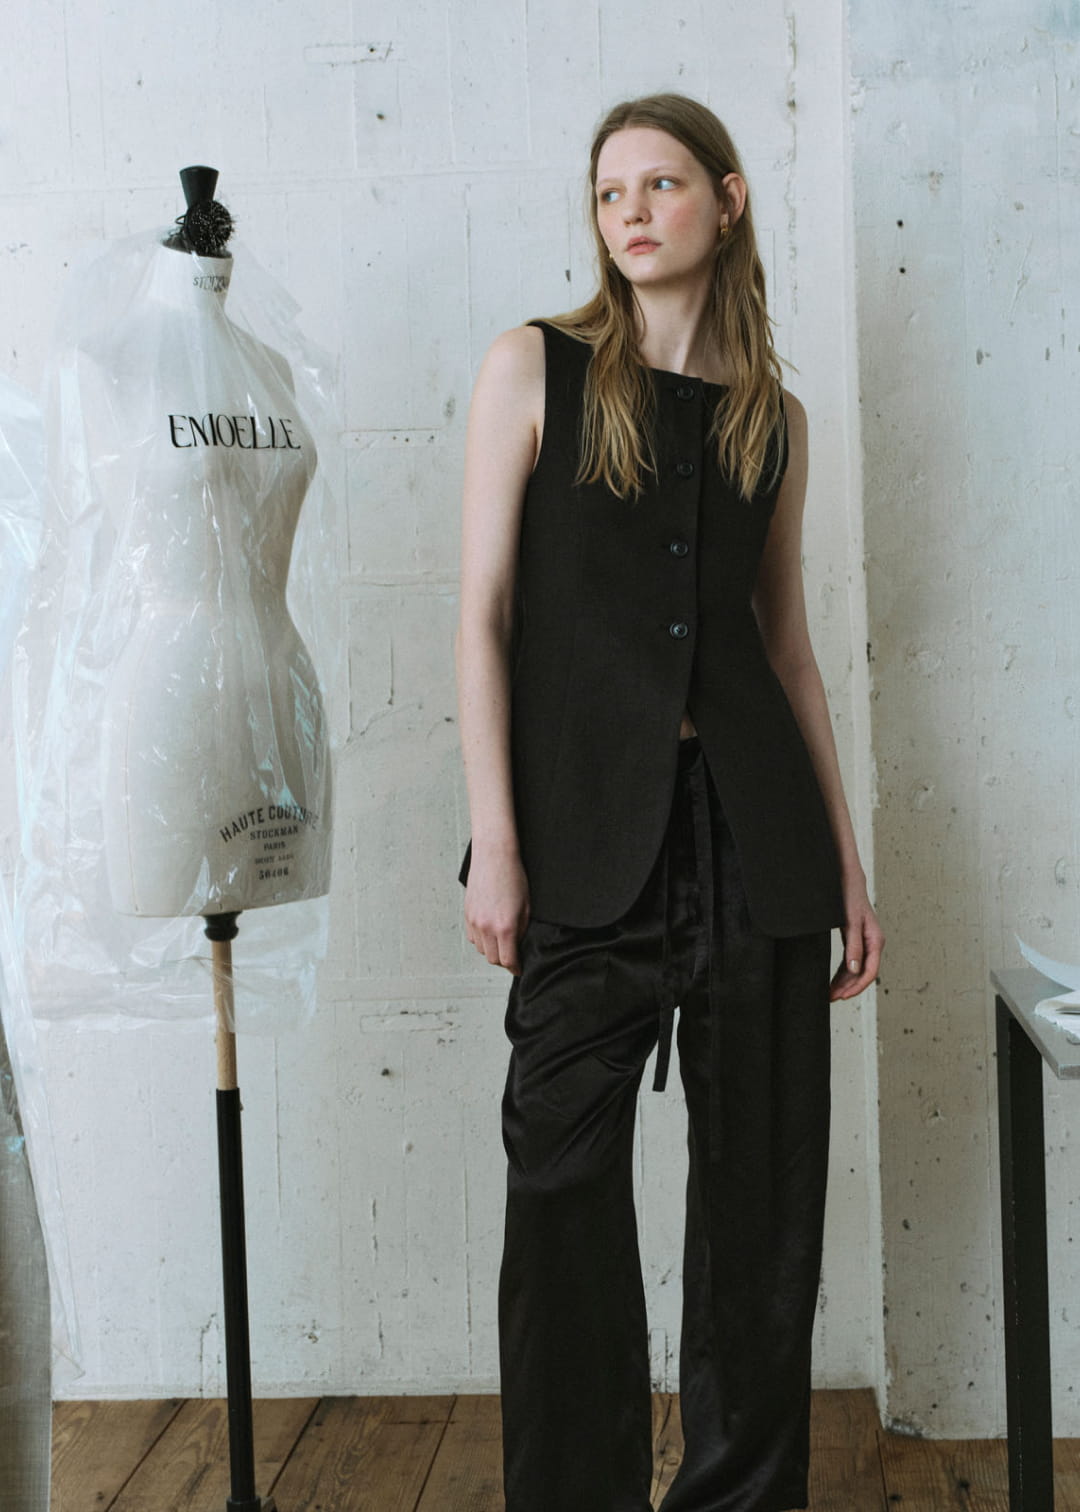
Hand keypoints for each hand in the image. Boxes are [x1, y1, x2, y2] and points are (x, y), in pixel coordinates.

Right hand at [464, 845, 529, 975]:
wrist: (494, 857)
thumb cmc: (513, 877)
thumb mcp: (526, 906)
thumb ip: (521, 930)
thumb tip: (518, 945)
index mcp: (506, 927)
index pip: (508, 960)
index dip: (516, 968)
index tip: (519, 969)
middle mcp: (487, 927)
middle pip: (493, 959)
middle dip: (504, 960)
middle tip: (512, 956)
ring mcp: (474, 921)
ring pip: (481, 949)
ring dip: (491, 950)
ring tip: (501, 943)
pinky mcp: (467, 914)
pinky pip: (472, 937)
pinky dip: (481, 940)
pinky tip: (489, 932)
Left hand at [830, 879, 883, 1001]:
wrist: (847, 879)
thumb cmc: (850, 897)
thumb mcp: (850, 922)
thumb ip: (853, 946)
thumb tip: (854, 970)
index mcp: (875, 940)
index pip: (870, 972)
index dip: (856, 987)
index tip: (842, 996)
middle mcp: (872, 944)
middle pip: (863, 974)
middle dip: (848, 988)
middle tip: (830, 998)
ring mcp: (865, 943)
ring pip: (856, 970)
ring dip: (844, 983)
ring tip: (830, 993)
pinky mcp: (855, 940)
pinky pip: (851, 962)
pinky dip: (842, 973)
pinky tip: (833, 980)